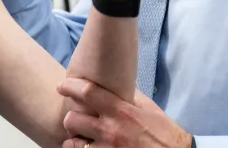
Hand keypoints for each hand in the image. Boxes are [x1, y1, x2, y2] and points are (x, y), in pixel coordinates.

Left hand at [57, 78, 191, 147]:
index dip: (70, 86)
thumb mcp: (148, 109)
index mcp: (121, 111)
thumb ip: (129, 97)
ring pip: (73, 143)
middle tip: (75, 118)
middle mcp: (111, 130)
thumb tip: (115, 86)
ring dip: (73, 140)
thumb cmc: (164, 133)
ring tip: (79, 138)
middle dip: (70, 118)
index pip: (88, 92)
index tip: (62, 85)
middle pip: (72, 119)